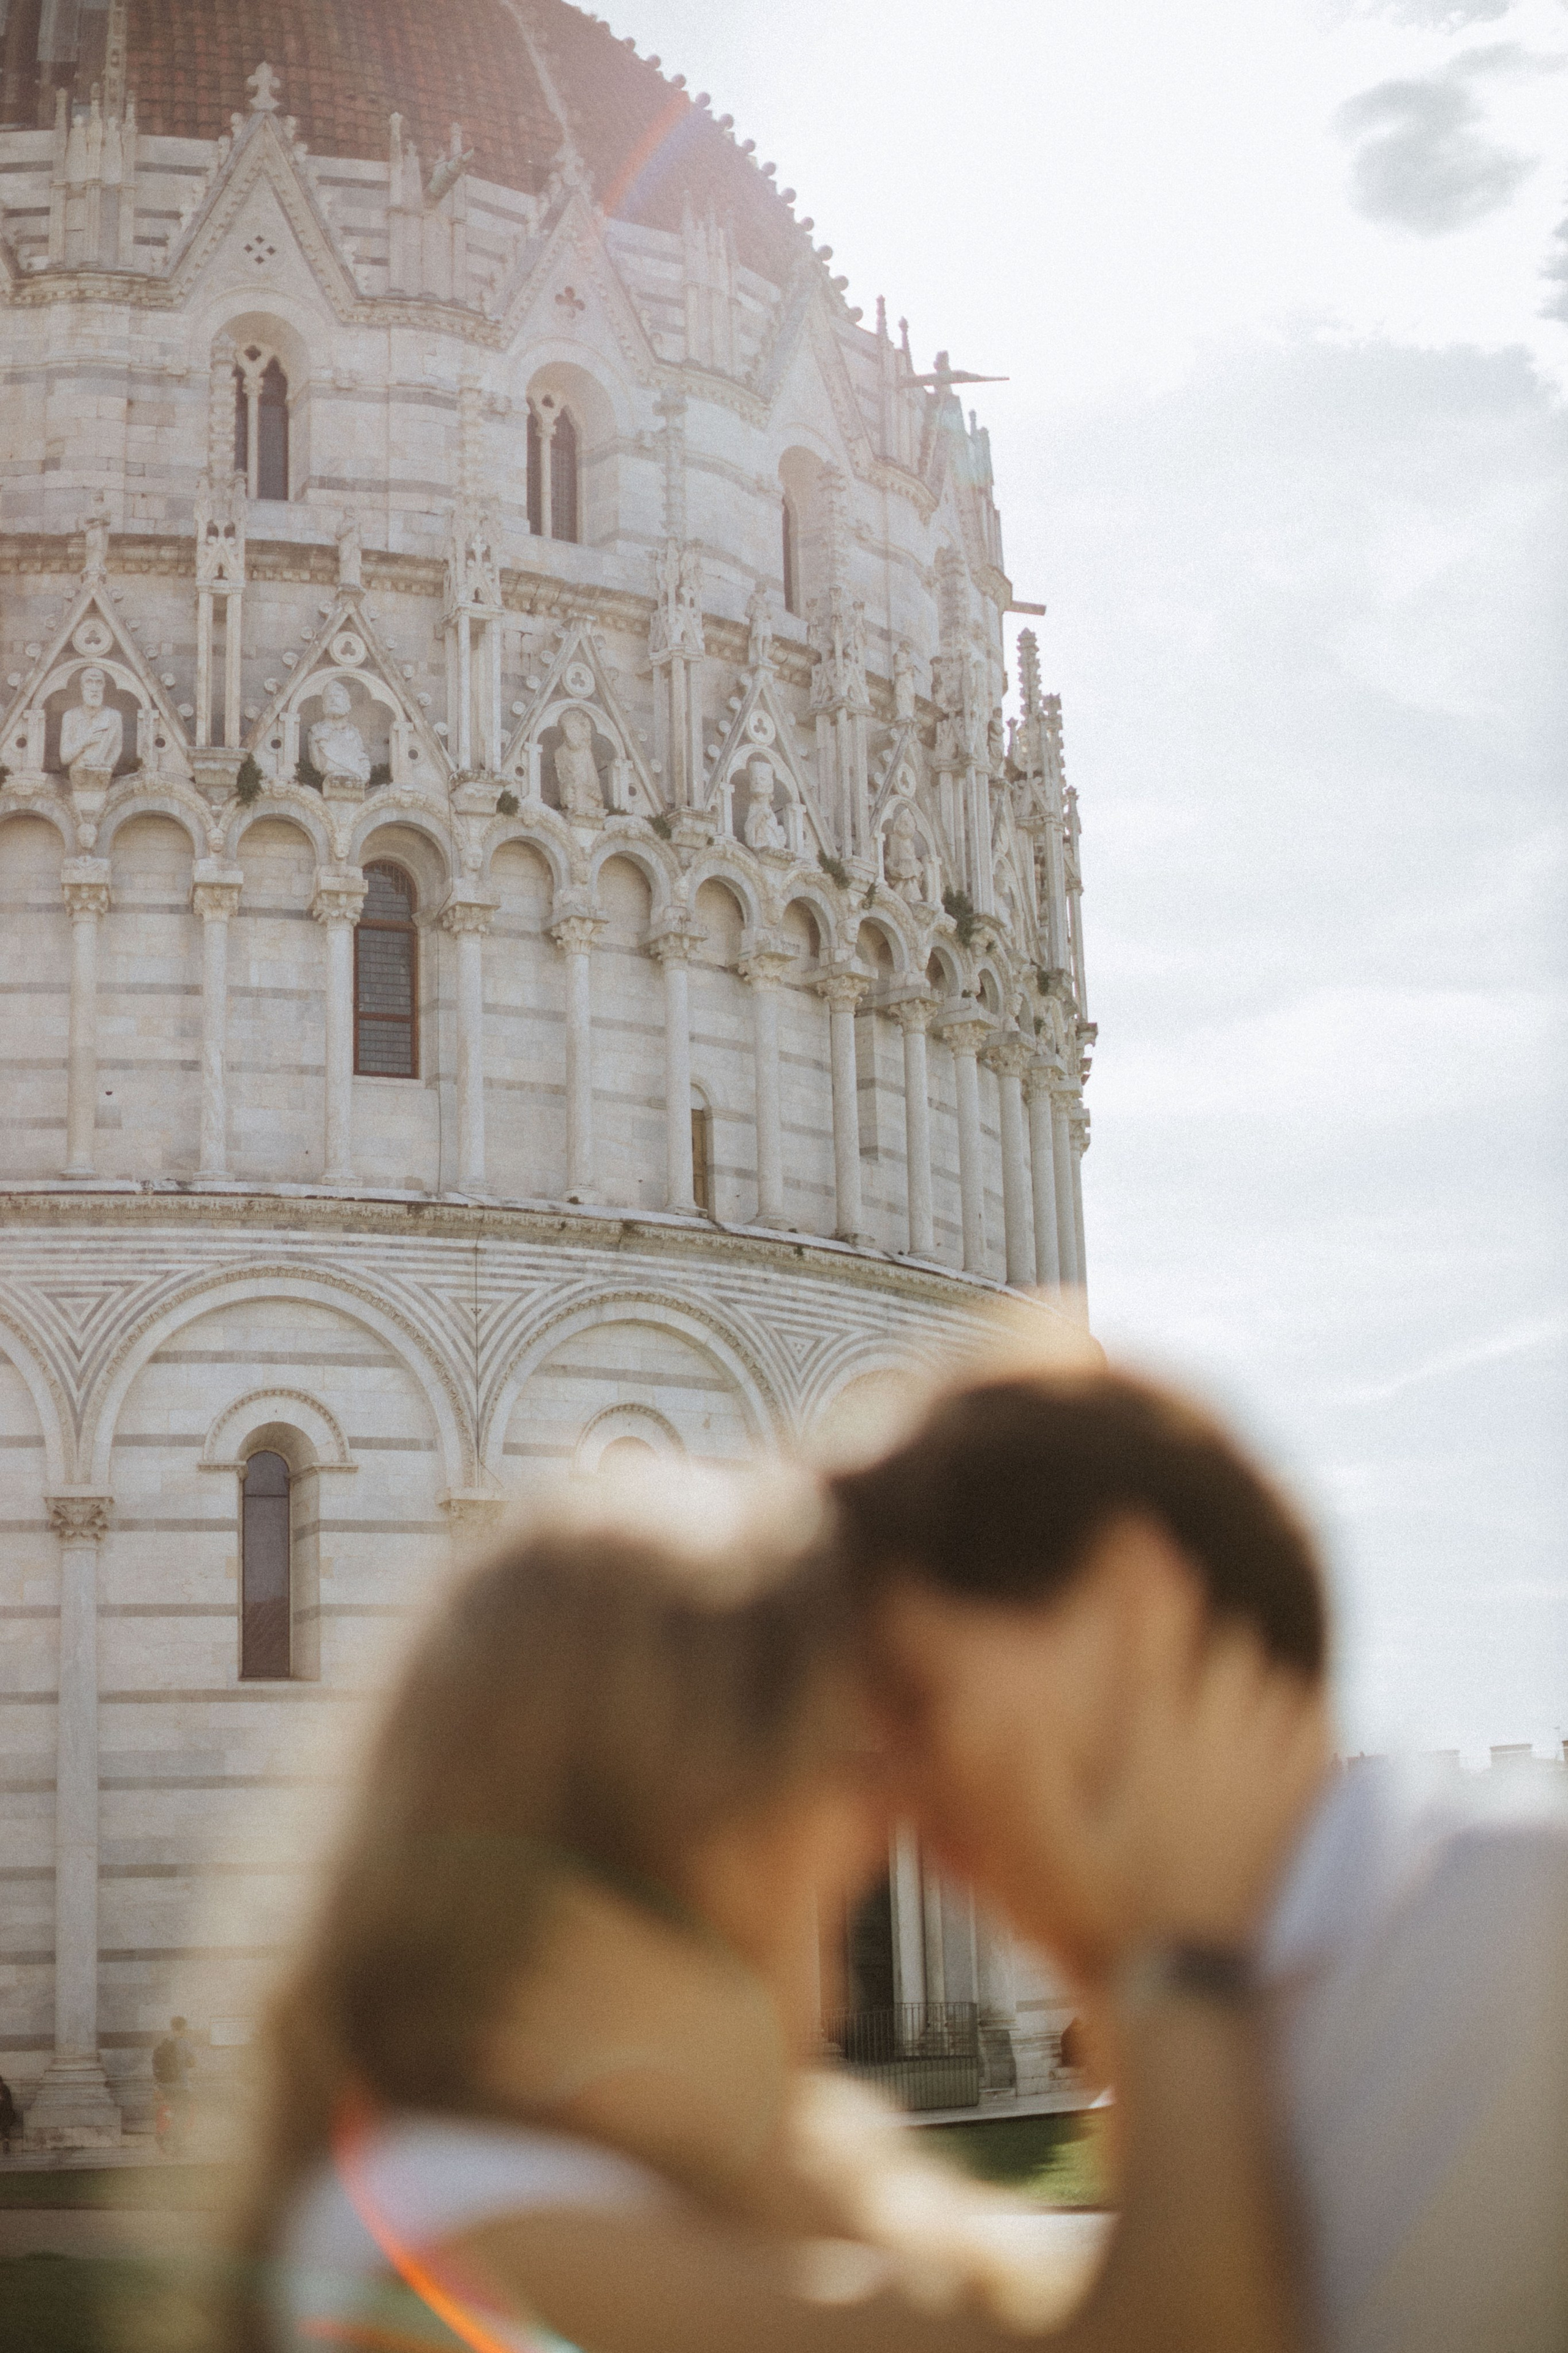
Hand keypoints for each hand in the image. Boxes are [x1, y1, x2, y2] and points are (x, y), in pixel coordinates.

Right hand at [1042, 1548, 1330, 1976]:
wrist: (1189, 1992)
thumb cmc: (1105, 1920)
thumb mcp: (1038, 1848)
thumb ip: (1006, 1777)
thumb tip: (967, 1709)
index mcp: (1152, 1745)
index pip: (1155, 1637)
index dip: (1147, 1577)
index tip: (1140, 1528)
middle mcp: (1214, 1748)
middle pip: (1229, 1649)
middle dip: (1207, 1633)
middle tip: (1187, 1634)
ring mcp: (1263, 1779)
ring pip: (1275, 1685)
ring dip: (1253, 1672)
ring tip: (1228, 1678)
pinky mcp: (1295, 1814)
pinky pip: (1315, 1735)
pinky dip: (1304, 1715)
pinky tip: (1288, 1721)